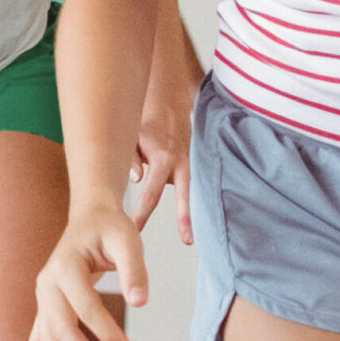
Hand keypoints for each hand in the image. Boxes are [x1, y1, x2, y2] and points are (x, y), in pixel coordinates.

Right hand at [30, 204, 147, 340]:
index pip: (85, 307)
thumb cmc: (111, 229)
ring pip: (47, 336)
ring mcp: (43, 295)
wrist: (90, 218)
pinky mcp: (45, 305)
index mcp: (65, 265)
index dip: (106, 331)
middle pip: (60, 327)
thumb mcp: (128, 240)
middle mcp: (47, 282)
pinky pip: (38, 335)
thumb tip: (140, 303)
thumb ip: (135, 270)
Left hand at [131, 75, 194, 244]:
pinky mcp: (197, 161)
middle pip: (184, 195)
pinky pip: (196, 182)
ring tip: (199, 234)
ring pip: (194, 189)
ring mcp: (192, 161)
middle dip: (185, 218)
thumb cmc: (145, 123)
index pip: (149, 195)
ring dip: (196, 210)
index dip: (141, 216)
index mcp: (162, 159)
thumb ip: (131, 160)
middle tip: (188, 239)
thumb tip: (137, 180)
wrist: (168, 101)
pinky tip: (208, 216)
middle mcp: (181, 162)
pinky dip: (199, 197)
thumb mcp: (131, 139)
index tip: (134, 232)